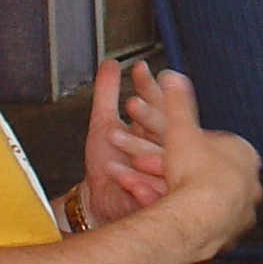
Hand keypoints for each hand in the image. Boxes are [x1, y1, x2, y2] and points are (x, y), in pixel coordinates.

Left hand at [79, 58, 170, 225]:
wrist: (98, 200)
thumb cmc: (105, 162)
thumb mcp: (103, 122)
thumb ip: (107, 92)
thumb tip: (110, 62)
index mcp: (156, 130)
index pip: (159, 103)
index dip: (148, 86)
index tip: (138, 68)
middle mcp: (164, 151)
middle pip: (164, 129)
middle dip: (148, 114)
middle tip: (131, 102)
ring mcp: (163, 176)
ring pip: (160, 161)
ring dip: (140, 148)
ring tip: (115, 135)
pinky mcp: (157, 200)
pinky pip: (152, 193)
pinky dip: (138, 185)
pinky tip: (120, 174)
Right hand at [152, 71, 261, 253]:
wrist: (200, 218)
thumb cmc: (195, 173)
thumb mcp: (181, 129)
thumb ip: (177, 103)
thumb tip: (173, 77)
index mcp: (244, 153)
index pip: (215, 143)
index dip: (187, 145)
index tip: (170, 148)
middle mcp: (251, 181)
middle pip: (209, 172)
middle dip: (182, 171)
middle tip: (157, 171)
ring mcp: (243, 209)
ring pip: (207, 198)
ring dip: (183, 194)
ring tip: (158, 193)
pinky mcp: (232, 232)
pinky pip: (206, 221)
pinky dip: (189, 217)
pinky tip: (171, 215)